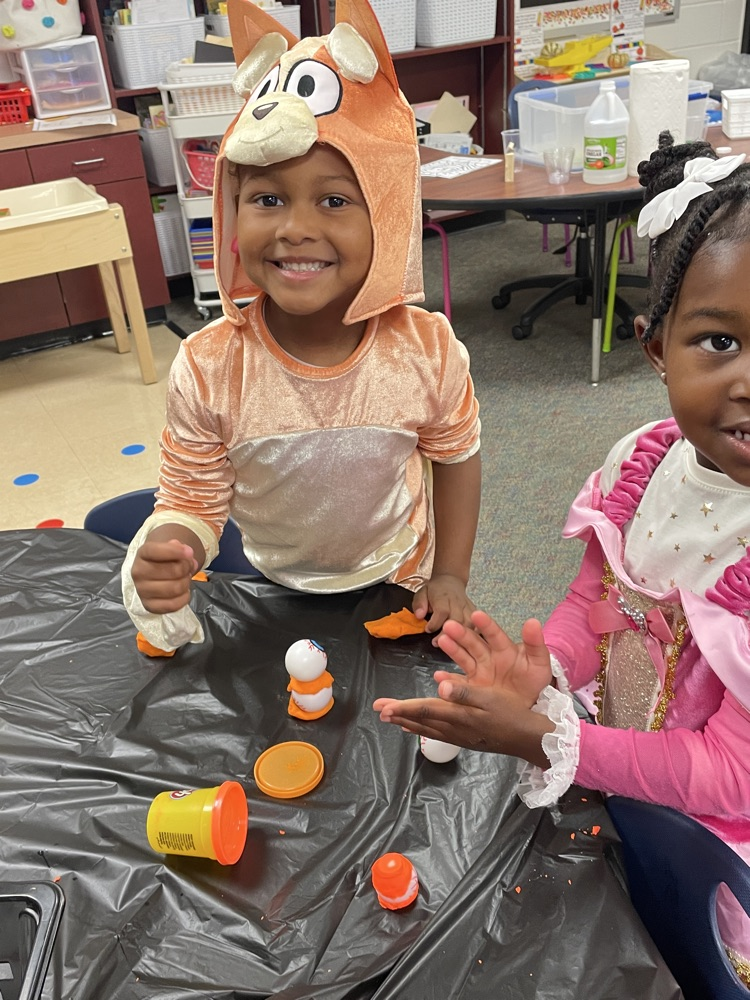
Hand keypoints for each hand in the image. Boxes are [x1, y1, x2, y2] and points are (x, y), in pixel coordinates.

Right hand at [131, 538, 197, 613]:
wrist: (153, 575)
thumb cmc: (164, 560)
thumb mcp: (169, 548)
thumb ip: (178, 548)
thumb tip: (187, 553)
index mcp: (142, 554)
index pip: (155, 551)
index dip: (175, 551)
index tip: (189, 552)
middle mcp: (138, 572)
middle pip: (173, 571)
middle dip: (187, 568)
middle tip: (189, 567)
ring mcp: (142, 591)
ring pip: (175, 588)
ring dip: (186, 582)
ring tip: (185, 578)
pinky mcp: (149, 606)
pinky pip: (173, 605)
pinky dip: (184, 597)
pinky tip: (183, 591)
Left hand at [373, 611, 553, 764]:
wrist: (528, 737)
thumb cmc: (511, 712)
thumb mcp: (490, 697)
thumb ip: (464, 692)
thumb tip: (440, 687)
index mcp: (459, 715)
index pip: (425, 710)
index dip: (403, 707)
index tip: (384, 707)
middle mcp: (455, 729)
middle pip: (421, 721)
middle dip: (399, 714)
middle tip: (378, 710)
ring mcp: (459, 737)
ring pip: (426, 729)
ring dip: (407, 722)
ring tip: (391, 718)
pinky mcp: (465, 739)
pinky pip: (436, 734)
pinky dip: (421, 729)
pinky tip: (416, 729)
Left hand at [412, 573, 475, 641]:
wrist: (450, 580)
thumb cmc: (435, 590)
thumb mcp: (422, 592)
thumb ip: (419, 604)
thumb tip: (419, 616)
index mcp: (443, 598)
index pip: (442, 611)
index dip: (434, 623)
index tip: (427, 630)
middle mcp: (457, 602)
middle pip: (457, 619)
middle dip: (447, 634)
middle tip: (437, 643)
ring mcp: (467, 607)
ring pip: (469, 623)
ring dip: (460, 636)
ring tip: (450, 645)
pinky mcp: (473, 611)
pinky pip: (476, 624)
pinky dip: (472, 634)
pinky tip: (464, 642)